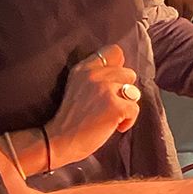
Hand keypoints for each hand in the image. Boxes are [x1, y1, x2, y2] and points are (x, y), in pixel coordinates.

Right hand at [45, 44, 139, 167]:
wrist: (58, 141)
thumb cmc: (70, 119)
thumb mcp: (77, 87)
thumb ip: (95, 76)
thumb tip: (124, 72)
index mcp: (84, 68)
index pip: (113, 51)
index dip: (119, 65)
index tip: (115, 81)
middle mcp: (95, 75)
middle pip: (129, 73)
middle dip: (123, 90)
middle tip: (110, 105)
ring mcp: (106, 90)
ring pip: (134, 92)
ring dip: (126, 106)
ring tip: (110, 116)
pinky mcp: (115, 106)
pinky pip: (134, 109)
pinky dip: (127, 121)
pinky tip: (113, 127)